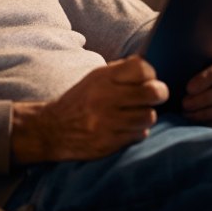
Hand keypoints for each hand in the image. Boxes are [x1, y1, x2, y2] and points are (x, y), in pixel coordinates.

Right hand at [11, 56, 167, 163]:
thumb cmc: (80, 101)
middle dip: (158, 94)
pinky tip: (125, 128)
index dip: (151, 73)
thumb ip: (121, 72)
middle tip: (154, 96)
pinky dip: (137, 131)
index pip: (141, 68)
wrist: (52, 130)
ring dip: (147, 115)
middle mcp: (105, 98)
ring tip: (136, 114)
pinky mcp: (109, 143)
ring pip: (149, 116)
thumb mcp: (95, 79)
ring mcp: (107, 122)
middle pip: (153, 92)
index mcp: (102, 78)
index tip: (148, 79)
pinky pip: (139, 135)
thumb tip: (150, 68)